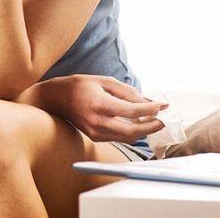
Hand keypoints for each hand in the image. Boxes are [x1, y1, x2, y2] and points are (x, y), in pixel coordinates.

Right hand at [44, 75, 165, 142]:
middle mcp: (98, 121)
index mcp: (100, 103)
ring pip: (128, 137)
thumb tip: (150, 102)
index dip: (151, 109)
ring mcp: (96, 132)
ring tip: (153, 120)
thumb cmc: (80, 86)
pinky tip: (137, 122)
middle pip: (133, 131)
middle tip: (163, 120)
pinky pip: (120, 137)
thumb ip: (128, 92)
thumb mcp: (104, 81)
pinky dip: (131, 131)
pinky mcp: (96, 138)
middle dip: (152, 126)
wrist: (56, 99)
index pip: (133, 110)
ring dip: (143, 130)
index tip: (163, 105)